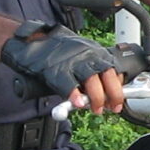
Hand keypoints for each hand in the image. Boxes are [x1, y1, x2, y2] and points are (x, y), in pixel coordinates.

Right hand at [2, 22, 125, 112]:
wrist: (31, 41)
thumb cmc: (56, 51)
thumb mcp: (80, 56)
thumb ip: (90, 72)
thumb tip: (102, 94)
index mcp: (95, 51)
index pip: (114, 69)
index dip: (118, 88)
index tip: (118, 101)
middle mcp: (86, 54)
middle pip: (108, 74)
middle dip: (113, 94)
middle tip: (112, 108)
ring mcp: (72, 61)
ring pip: (92, 80)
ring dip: (97, 98)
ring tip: (96, 109)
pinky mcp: (55, 69)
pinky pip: (68, 84)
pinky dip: (75, 95)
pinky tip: (78, 104)